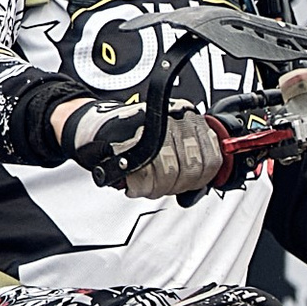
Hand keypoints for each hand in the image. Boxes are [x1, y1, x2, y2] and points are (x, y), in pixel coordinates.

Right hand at [52, 93, 227, 197]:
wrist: (94, 129)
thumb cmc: (131, 139)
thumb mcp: (169, 145)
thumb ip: (189, 164)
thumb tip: (201, 189)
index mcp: (189, 116)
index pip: (211, 160)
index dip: (198, 181)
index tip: (184, 185)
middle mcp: (173, 116)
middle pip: (191, 169)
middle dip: (174, 186)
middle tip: (160, 186)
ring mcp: (151, 125)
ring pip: (170, 172)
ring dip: (157, 188)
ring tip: (145, 184)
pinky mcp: (129, 136)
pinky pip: (144, 174)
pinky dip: (139, 186)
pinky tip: (134, 182)